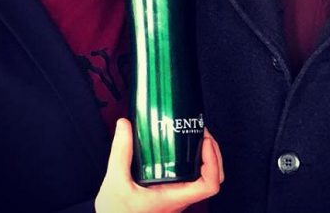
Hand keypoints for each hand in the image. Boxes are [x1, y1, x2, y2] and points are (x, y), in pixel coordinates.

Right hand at [95, 118, 223, 212]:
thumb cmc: (116, 212)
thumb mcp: (115, 181)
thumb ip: (121, 152)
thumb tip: (124, 125)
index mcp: (173, 197)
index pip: (209, 185)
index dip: (214, 161)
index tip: (205, 142)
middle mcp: (180, 198)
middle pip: (212, 179)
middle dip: (214, 154)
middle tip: (203, 134)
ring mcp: (177, 197)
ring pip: (203, 179)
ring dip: (206, 158)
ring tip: (196, 138)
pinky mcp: (171, 194)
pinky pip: (192, 179)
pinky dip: (194, 162)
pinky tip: (181, 149)